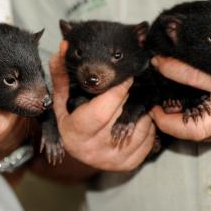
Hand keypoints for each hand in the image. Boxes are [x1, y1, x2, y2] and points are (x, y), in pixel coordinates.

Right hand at [49, 41, 155, 171]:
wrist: (79, 149)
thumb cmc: (70, 118)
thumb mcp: (61, 97)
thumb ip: (62, 72)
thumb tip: (64, 46)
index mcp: (75, 133)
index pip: (102, 110)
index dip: (117, 90)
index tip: (126, 76)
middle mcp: (93, 151)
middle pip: (122, 116)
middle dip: (130, 98)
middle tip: (133, 86)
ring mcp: (112, 160)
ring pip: (140, 127)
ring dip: (141, 111)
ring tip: (132, 103)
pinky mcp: (128, 164)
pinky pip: (149, 139)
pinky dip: (147, 126)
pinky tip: (136, 118)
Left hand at [150, 22, 210, 141]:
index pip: (195, 76)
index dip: (171, 68)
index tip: (157, 60)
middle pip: (193, 126)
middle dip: (165, 119)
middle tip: (151, 106)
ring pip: (197, 137)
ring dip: (174, 127)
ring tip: (158, 113)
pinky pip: (207, 134)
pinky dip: (190, 126)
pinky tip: (179, 116)